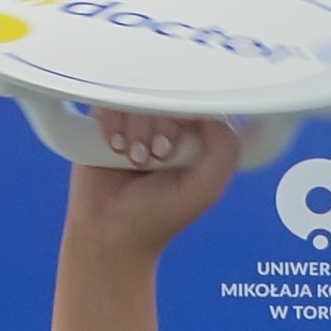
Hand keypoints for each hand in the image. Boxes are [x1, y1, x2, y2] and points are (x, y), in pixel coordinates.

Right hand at [62, 113, 247, 265]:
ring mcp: (137, 121)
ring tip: (135, 160)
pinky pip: (111, 102)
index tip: (179, 144)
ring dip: (137, 131)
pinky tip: (115, 149)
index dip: (189, 118)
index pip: (200, 102)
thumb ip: (223, 151)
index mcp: (197, 138)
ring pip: (139, 98)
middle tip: (157, 157)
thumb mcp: (204, 189)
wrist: (110, 233)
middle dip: (162, 130)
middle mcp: (168, 125)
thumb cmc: (157, 215)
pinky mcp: (106, 120)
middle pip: (168, 97)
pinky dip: (113, 126)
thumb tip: (215, 114)